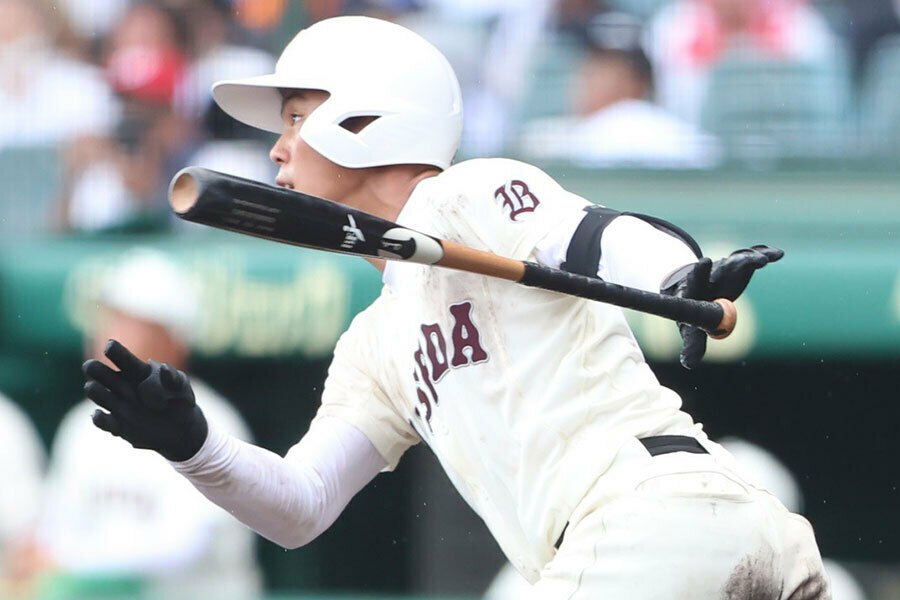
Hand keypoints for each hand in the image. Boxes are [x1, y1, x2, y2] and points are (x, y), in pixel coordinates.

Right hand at [82, 339, 207, 461]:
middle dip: (95, 369)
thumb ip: (173, 378)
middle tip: (90, 366)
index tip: (110, 346)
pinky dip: (99, 419)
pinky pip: (103, 421)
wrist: (181, 430)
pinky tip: (98, 414)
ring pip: (98, 395)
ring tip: (92, 387)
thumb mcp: (182, 387)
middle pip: (102, 374)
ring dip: (94, 391)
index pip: (123, 358)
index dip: (115, 351)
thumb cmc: (180, 400)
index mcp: (138, 372)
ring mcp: (118, 405)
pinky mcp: (117, 425)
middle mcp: (123, 386)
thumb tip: (164, 367)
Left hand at [662, 245, 783, 368]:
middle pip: (718, 268)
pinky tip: (777, 254)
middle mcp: (710, 275)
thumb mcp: (691, 328)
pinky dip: (764, 255)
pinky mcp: (740, 265)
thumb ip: (692, 343)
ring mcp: (725, 268)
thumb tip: (689, 364)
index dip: (698, 273)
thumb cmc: (692, 312)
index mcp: (694, 288)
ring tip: (763, 261)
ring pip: (737, 261)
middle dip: (729, 265)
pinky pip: (752, 258)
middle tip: (740, 262)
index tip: (704, 262)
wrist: (695, 290)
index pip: (694, 280)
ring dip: (749, 259)